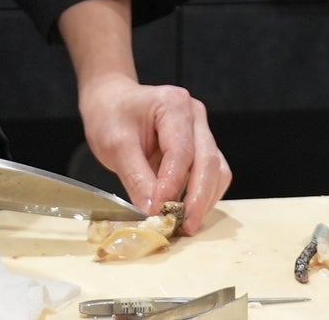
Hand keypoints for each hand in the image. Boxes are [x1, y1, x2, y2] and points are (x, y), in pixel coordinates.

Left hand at [78, 73, 230, 233]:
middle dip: (198, 198)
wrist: (112, 100)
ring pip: (217, 170)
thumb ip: (136, 177)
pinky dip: (203, 195)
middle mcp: (195, 116)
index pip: (181, 151)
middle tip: (185, 227)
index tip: (159, 210)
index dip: (172, 184)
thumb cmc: (111, 114)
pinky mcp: (201, 147)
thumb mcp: (115, 144)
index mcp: (174, 105)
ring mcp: (201, 130)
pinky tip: (187, 212)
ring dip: (205, 199)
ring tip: (186, 225)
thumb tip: (153, 211)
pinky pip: (212, 174)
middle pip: (208, 161)